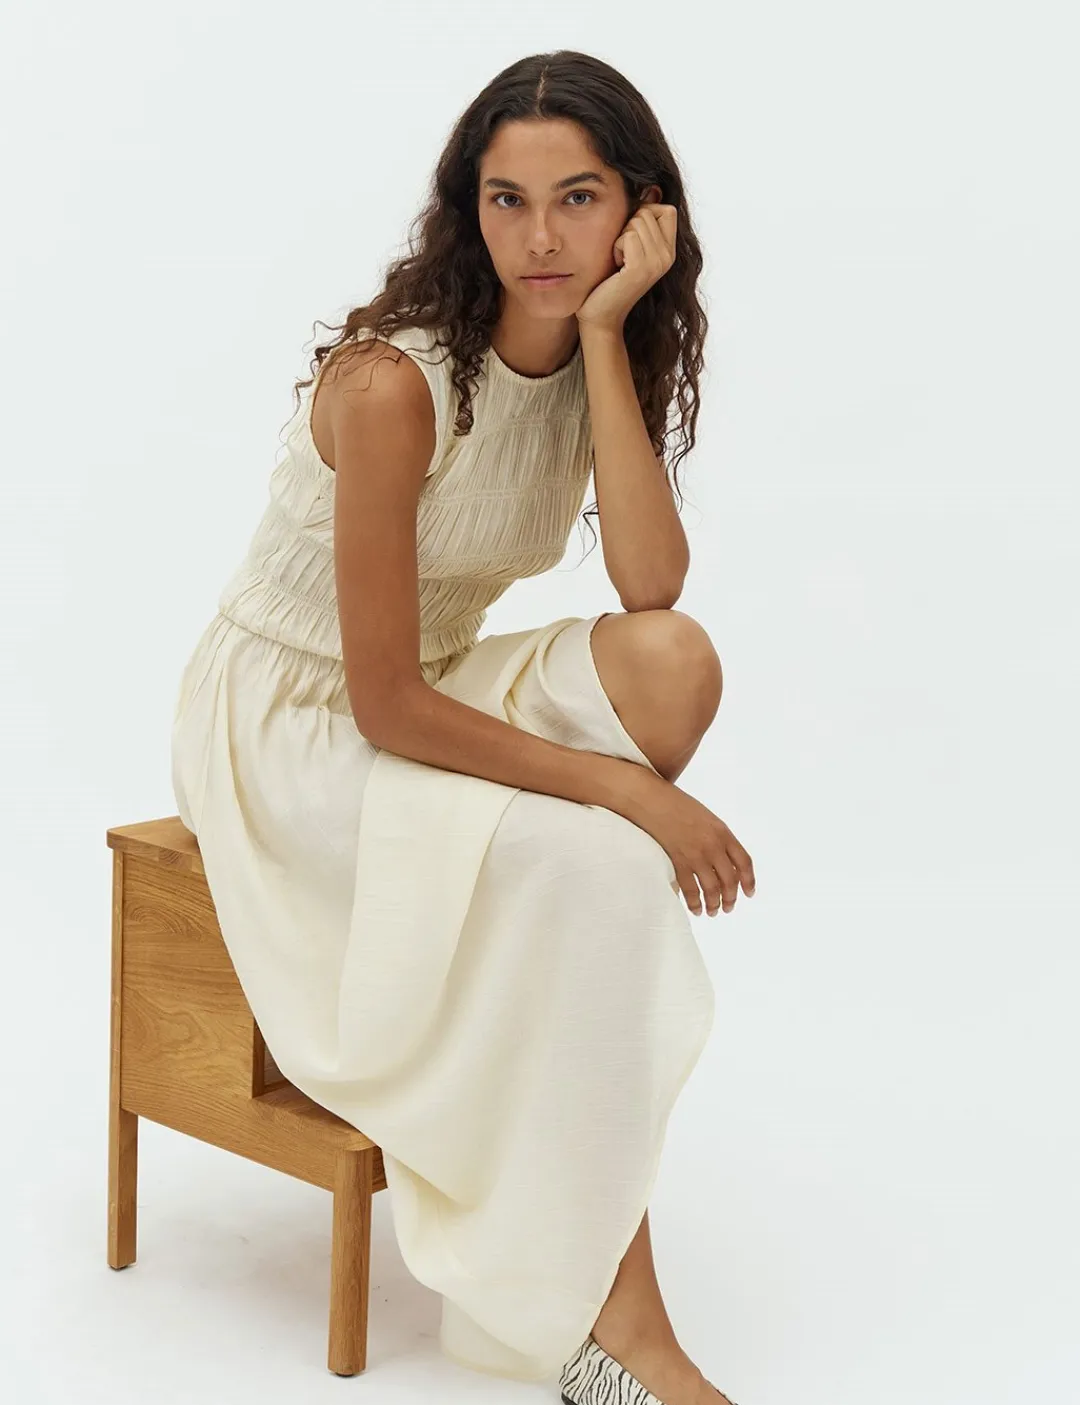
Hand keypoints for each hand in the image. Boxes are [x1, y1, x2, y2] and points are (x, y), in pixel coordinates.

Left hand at [576, 202, 677, 332]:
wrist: (600, 315)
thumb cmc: (608, 280)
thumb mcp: (630, 248)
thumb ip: (641, 224)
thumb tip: (648, 188)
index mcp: (668, 251)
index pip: (667, 209)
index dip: (645, 213)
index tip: (631, 237)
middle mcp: (668, 257)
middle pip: (648, 211)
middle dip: (628, 226)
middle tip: (622, 253)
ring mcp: (657, 263)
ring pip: (637, 220)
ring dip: (620, 237)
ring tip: (619, 261)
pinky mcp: (641, 269)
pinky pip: (627, 235)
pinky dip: (615, 247)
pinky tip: (616, 266)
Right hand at [623, 768, 755, 916]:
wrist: (652, 799)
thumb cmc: (677, 805)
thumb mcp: (706, 818)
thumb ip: (718, 838)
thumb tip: (723, 862)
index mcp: (723, 832)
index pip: (744, 862)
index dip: (748, 881)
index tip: (749, 893)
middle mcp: (713, 845)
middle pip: (729, 880)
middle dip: (730, 898)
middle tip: (728, 907)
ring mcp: (696, 854)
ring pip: (712, 888)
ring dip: (714, 904)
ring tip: (712, 912)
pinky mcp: (678, 861)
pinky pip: (690, 889)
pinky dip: (695, 902)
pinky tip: (696, 909)